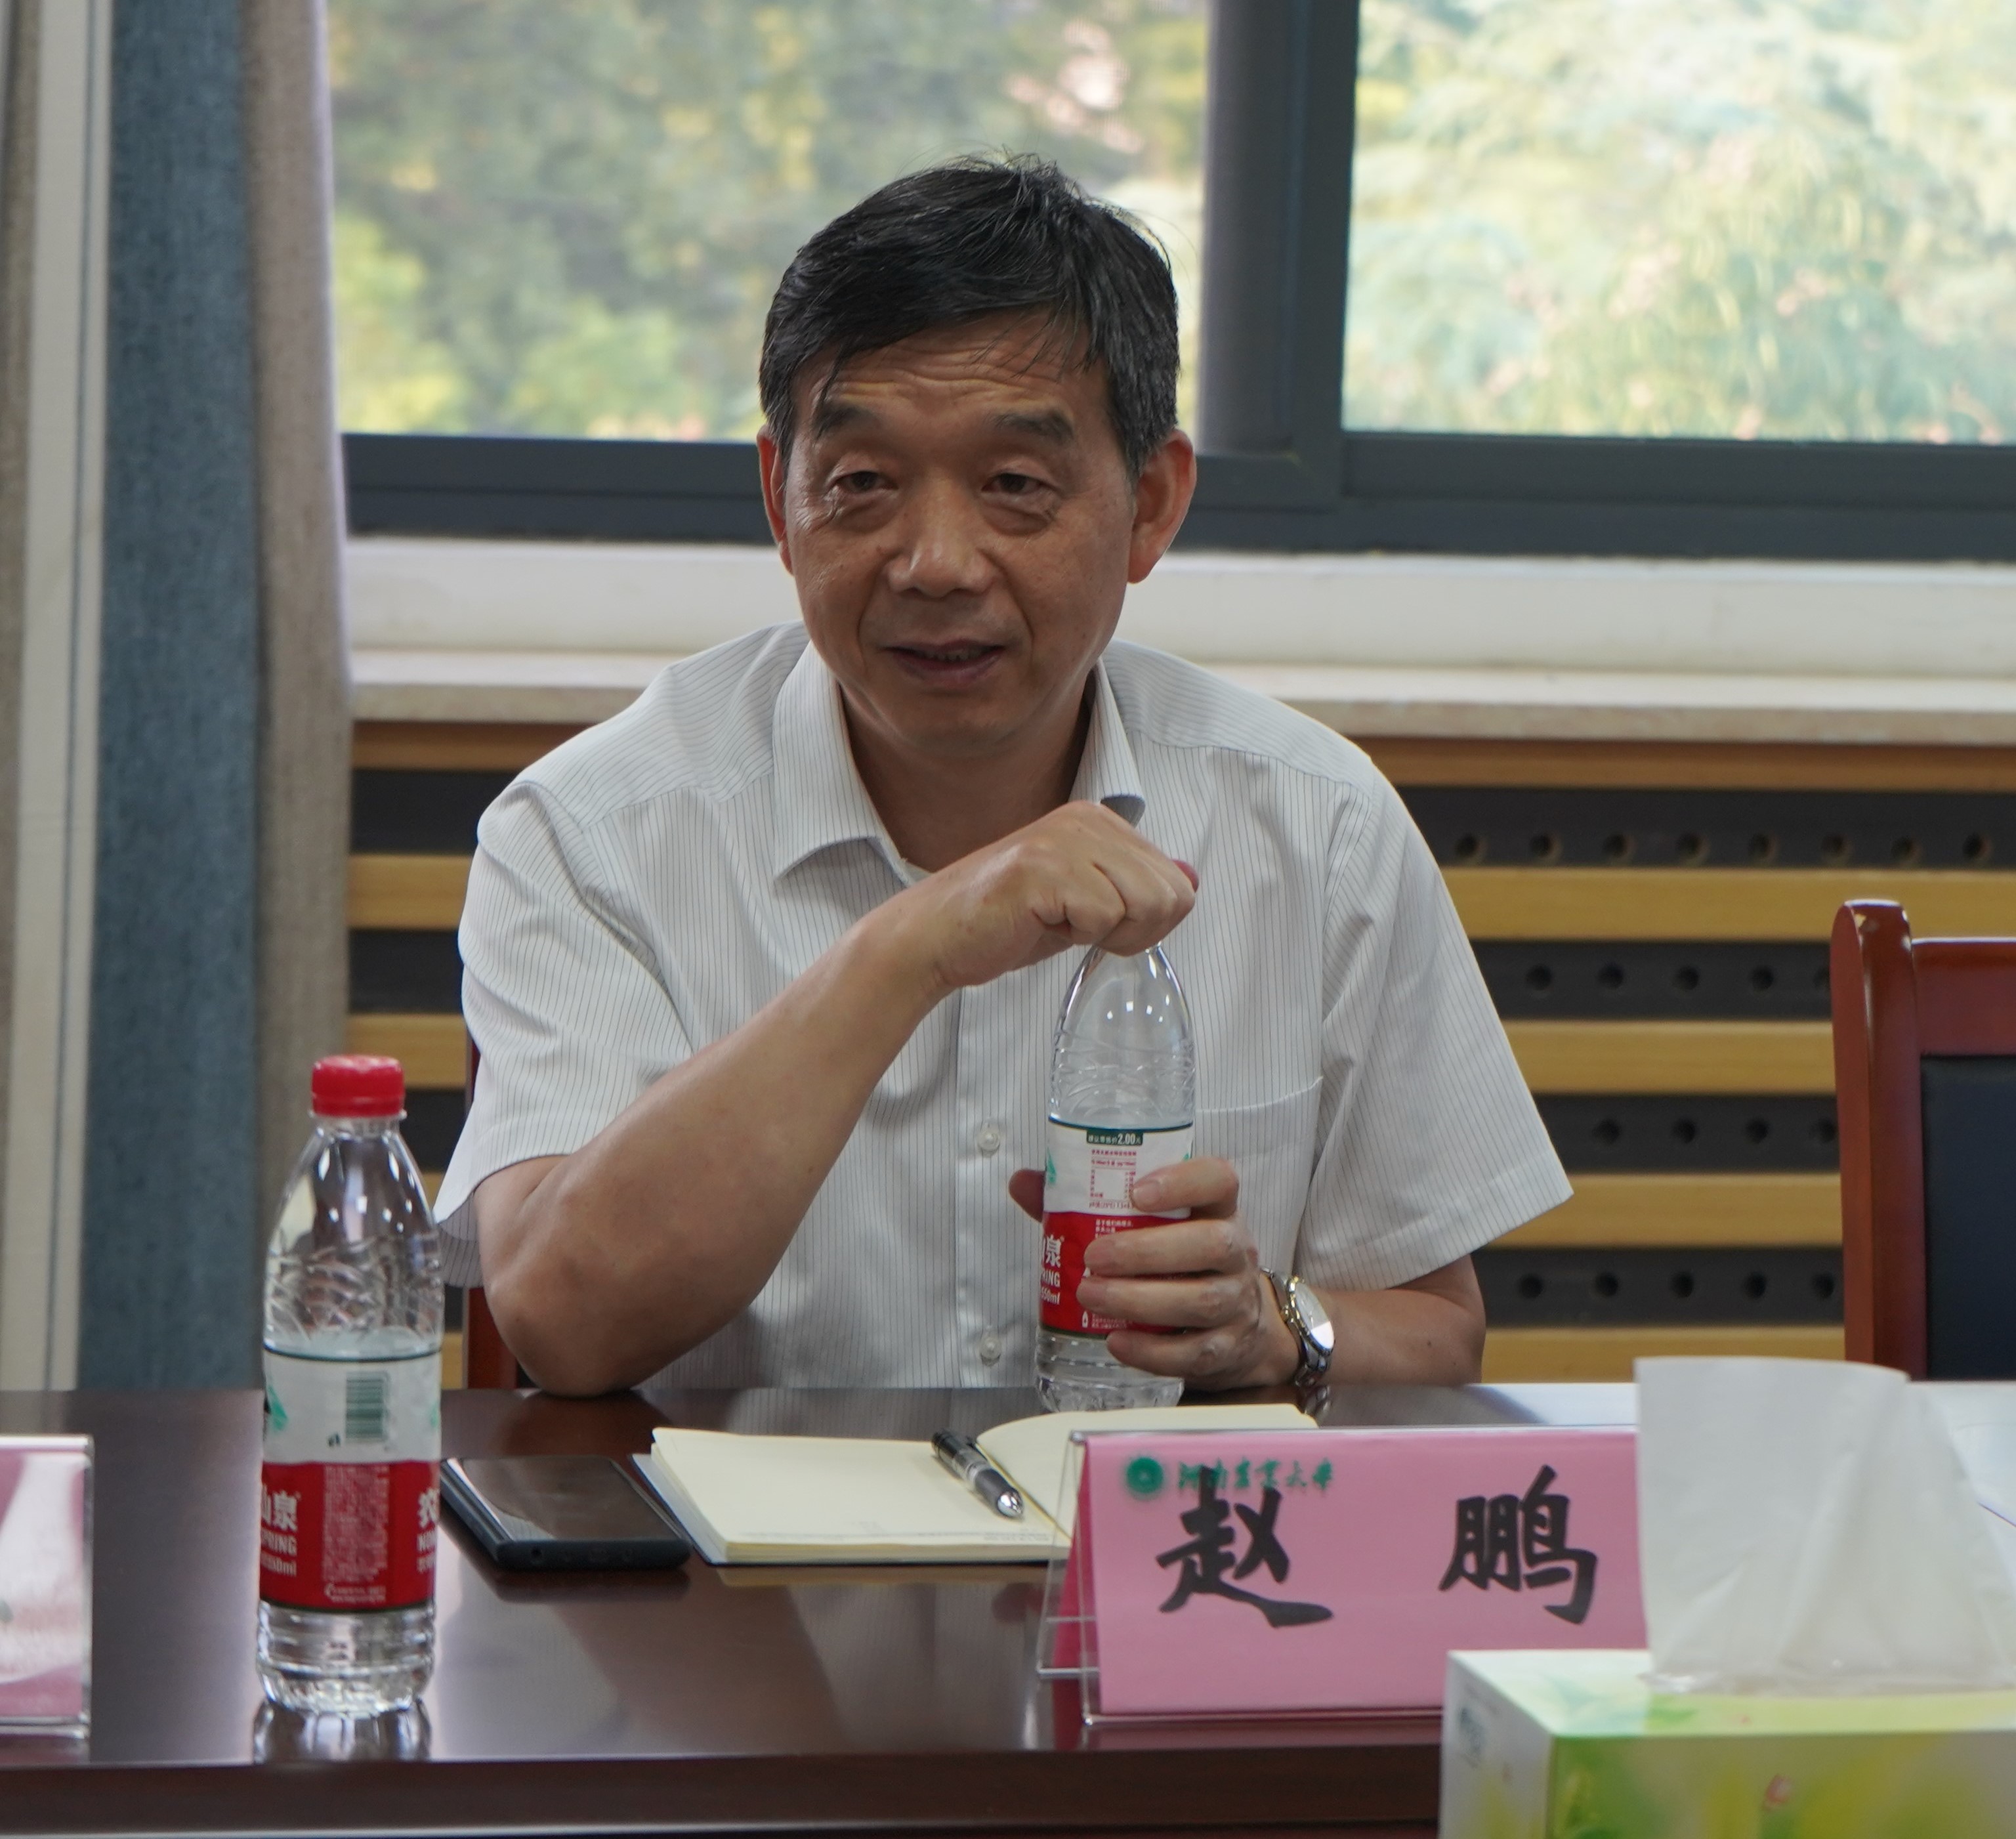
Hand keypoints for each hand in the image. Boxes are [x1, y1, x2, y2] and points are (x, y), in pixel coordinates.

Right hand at [884, 801, 1195, 995]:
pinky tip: (1039, 923)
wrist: (938, 938)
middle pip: (1170, 895)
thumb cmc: (1008, 923)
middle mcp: (1085, 819)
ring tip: (1059, 924)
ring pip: (1145, 904)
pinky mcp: (1042, 868)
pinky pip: (1103, 917)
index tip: (1097, 923)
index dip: (1147, 923)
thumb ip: (1137, 887)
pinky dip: (1077, 937)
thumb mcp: (1087, 902)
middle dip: (1134, 932)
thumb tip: (1193, 877)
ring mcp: (1063, 840)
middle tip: (1078, 929)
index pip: (1176, 883)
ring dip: (1107, 934)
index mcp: (1099, 821)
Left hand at [1007, 1158, 1300, 1390]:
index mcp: (1217, 1208)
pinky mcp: (1228, 1348)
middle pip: (1211, 1244)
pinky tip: (1117, 1342)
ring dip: (1141, 1301)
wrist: (1233, 1324)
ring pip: (1202, 1300)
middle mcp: (1236, 1251)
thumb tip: (1023, 1182)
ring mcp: (1237, 1301)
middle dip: (1147, 1252)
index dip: (1183, 1182)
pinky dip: (1152, 1351)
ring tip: (1091, 1296)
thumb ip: (1087, 1201)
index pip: (1218, 1179)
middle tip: (1094, 1258)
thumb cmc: (1179, 1261)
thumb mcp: (1148, 1225)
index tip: (1136, 1191)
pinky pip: (1195, 1352)